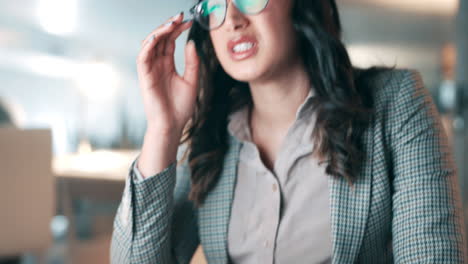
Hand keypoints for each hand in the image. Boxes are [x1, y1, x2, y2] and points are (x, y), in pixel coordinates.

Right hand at [137, 12, 199, 134]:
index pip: (170, 41)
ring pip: (149, 44)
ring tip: (172, 24)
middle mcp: (157, 65)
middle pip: (160, 39)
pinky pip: (142, 56)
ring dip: (159, 31)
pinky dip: (148, 45)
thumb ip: (192, 62)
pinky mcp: (144, 76)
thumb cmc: (181, 107)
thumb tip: (190, 43)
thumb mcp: (192, 81)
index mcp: (167, 65)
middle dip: (169, 26)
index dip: (177, 29)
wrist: (172, 125)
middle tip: (181, 16)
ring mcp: (149, 70)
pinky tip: (158, 36)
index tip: (189, 21)